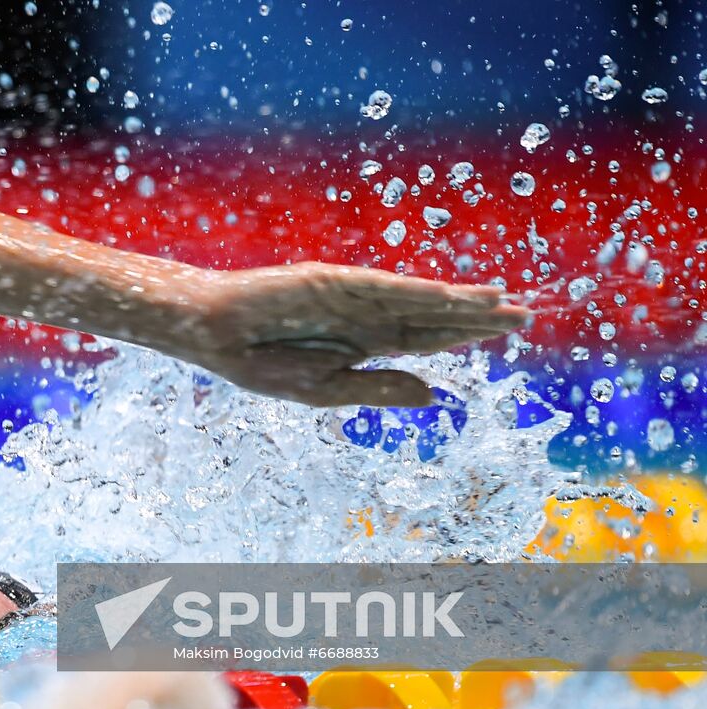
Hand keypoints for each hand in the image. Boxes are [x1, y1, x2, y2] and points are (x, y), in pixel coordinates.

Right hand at [175, 263, 528, 407]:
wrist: (214, 334)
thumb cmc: (260, 364)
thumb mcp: (325, 390)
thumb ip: (378, 387)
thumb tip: (435, 393)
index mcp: (363, 344)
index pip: (426, 339)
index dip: (466, 335)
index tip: (508, 331)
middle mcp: (365, 316)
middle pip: (432, 317)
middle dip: (478, 318)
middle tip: (527, 315)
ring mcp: (351, 296)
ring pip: (417, 301)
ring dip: (460, 303)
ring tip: (505, 303)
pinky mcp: (335, 283)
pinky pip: (385, 291)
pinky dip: (420, 294)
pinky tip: (453, 297)